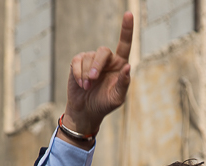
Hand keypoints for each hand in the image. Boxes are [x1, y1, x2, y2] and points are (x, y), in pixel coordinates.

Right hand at [62, 11, 132, 141]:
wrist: (87, 111)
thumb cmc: (104, 104)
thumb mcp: (117, 98)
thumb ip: (123, 83)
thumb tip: (127, 67)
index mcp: (119, 65)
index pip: (125, 44)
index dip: (126, 30)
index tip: (129, 14)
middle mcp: (106, 60)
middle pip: (103, 51)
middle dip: (97, 65)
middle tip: (93, 80)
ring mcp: (91, 60)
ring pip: (88, 58)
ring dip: (86, 74)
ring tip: (87, 87)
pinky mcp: (78, 63)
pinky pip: (77, 62)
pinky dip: (78, 74)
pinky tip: (81, 85)